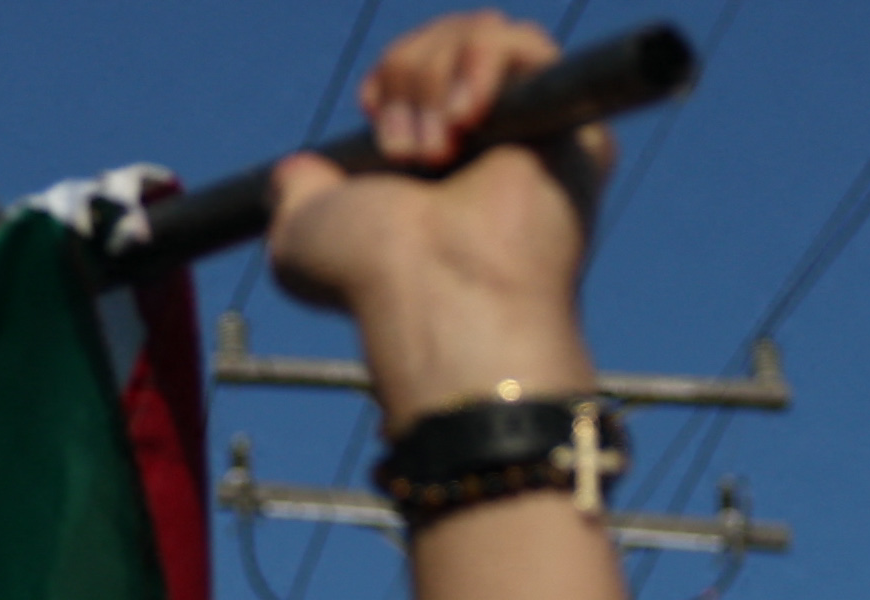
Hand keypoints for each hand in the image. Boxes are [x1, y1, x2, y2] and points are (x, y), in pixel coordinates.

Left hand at [264, 15, 607, 424]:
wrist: (435, 293)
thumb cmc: (373, 277)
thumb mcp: (302, 229)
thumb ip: (297, 191)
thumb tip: (295, 173)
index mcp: (441, 169)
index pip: (425, 71)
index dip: (395, 71)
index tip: (371, 108)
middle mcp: (492, 152)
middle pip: (446, 43)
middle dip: (405, 72)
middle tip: (401, 148)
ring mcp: (536, 140)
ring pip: (479, 35)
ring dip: (432, 74)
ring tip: (430, 147)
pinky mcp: (574, 129)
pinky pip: (526, 44)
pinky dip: (480, 61)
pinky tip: (464, 117)